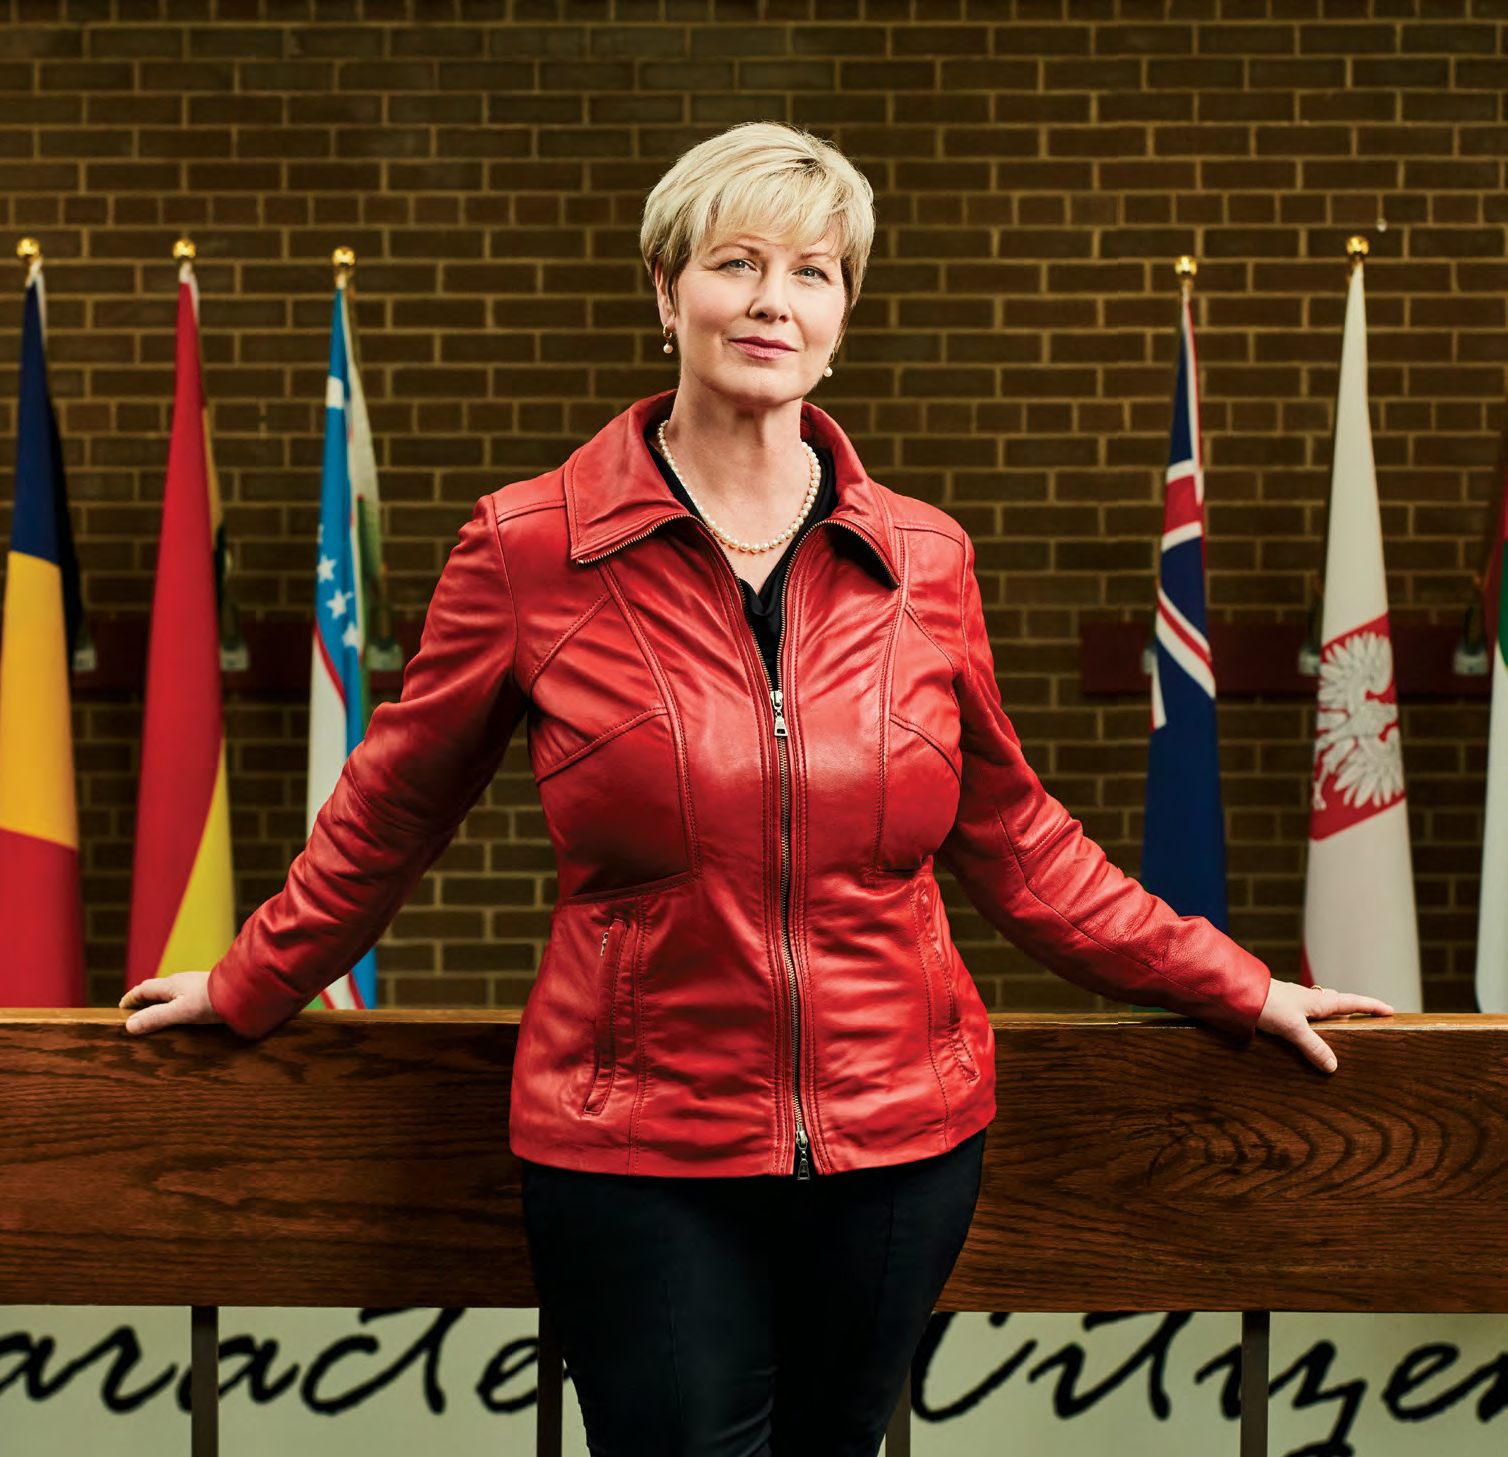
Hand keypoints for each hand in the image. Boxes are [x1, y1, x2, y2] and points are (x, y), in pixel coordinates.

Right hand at [119, 972, 223, 1035]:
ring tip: (157, 1018)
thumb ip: (156, 1018)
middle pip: (157, 990)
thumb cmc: (212, 1000)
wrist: (245, 991)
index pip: (143, 989)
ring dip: (161, 1003)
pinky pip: (185, 997)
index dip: (130, 999)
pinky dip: (176, 1005)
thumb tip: (129, 1025)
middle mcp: (182, 982)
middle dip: (144, 1001)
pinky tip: (183, 1014)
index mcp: (171, 984)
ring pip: (172, 993)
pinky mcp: (208, 991)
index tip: (121, 1009)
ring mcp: (196, 985)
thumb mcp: (180, 1012)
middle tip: (135, 1015)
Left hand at [1256, 978, 1392, 1073]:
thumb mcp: (1293, 1028)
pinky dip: (1312, 1016)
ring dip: (1332, 1011)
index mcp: (1318, 1001)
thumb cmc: (1265, 1004)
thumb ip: (1314, 1047)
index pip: (1352, 1002)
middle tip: (1367, 1014)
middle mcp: (1308, 998)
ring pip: (1319, 1005)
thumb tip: (1334, 1067)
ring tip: (1340, 1020)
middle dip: (1353, 1008)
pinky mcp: (1280, 1005)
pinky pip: (1303, 1010)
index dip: (1372, 1006)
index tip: (1391, 1009)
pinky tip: (1305, 1023)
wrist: (1237, 992)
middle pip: (1338, 1002)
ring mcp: (1294, 1000)